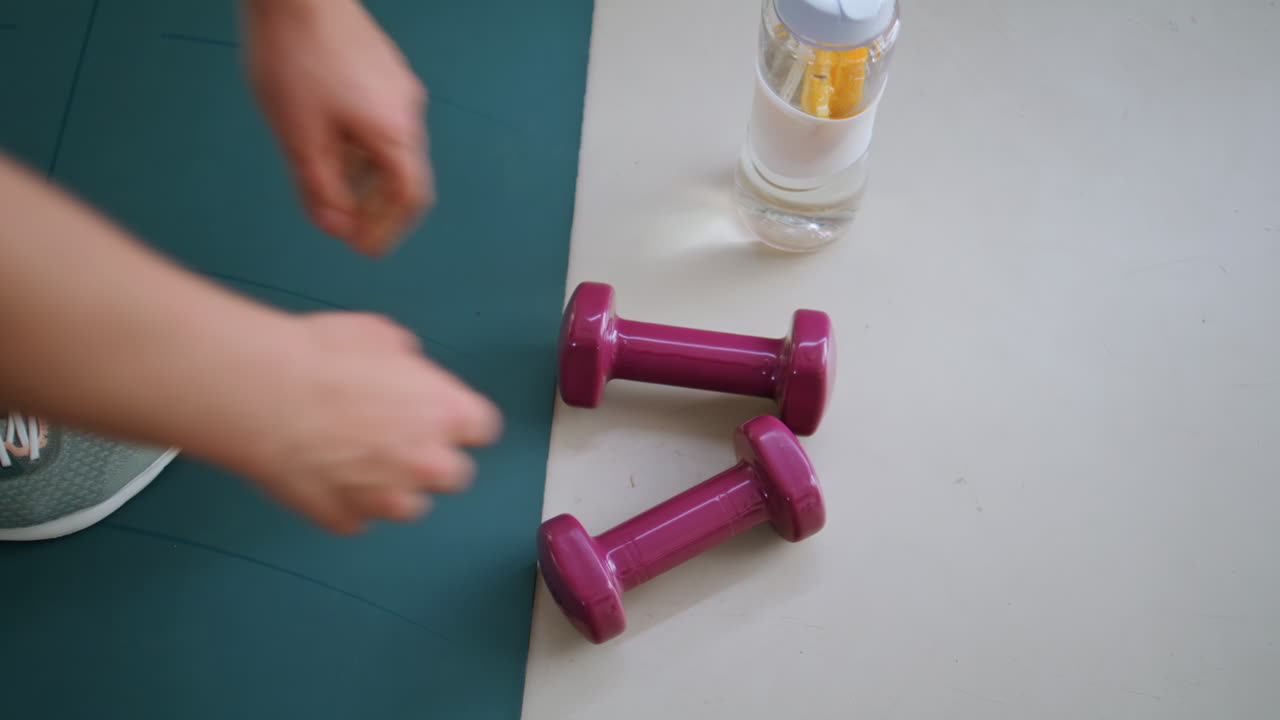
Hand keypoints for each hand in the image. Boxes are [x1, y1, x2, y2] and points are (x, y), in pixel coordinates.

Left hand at [243, 0, 433, 255]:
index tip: (365, 249)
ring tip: (332, 189)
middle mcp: (407, 111)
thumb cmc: (294, 59)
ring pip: (388, 146)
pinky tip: (328, 141)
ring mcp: (397, 85)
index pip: (409, 198)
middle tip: (347, 228)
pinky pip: (379, 119)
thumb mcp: (299, 138)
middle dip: (375, 208)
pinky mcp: (381, 67)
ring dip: (365, 177)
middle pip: (403, 174)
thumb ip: (320, 190)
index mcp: (394, 133)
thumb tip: (336, 228)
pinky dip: (361, 146)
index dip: (388, 229)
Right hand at [244, 312, 501, 533]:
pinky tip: (323, 472)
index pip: (482, 429)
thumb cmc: (318, 361)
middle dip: (433, 460)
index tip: (442, 417)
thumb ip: (406, 361)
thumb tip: (404, 363)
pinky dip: (345, 500)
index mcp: (448, 412)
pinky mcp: (345, 520)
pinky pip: (355, 516)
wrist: (264, 396)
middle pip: (454, 475)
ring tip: (355, 458)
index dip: (459, 421)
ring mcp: (387, 499)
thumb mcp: (379, 337)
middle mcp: (428, 463)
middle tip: (398, 440)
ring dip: (392, 487)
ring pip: (409, 506)